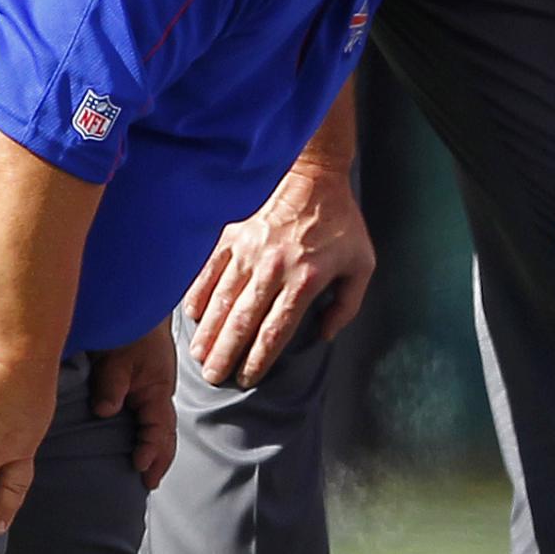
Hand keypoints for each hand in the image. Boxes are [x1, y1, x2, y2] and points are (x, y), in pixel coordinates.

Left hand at [89, 324, 178, 488]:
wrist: (136, 306)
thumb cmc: (130, 330)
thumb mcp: (119, 358)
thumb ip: (112, 384)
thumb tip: (105, 411)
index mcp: (158, 391)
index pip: (159, 428)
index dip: (151, 449)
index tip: (140, 466)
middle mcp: (159, 394)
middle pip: (165, 433)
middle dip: (160, 458)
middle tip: (150, 483)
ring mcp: (152, 390)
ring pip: (159, 426)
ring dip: (156, 448)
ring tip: (148, 470)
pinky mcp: (142, 386)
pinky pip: (149, 416)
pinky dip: (148, 433)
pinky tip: (139, 441)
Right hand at [182, 161, 373, 385]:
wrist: (314, 175)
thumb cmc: (341, 223)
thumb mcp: (362, 264)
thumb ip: (347, 305)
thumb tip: (325, 334)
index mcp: (305, 280)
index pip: (275, 331)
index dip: (259, 359)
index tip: (247, 378)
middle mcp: (272, 269)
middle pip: (243, 322)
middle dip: (225, 354)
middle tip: (213, 377)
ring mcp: (248, 251)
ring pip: (222, 300)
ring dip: (208, 332)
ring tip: (199, 356)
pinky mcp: (232, 236)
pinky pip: (209, 271)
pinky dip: (199, 295)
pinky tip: (193, 317)